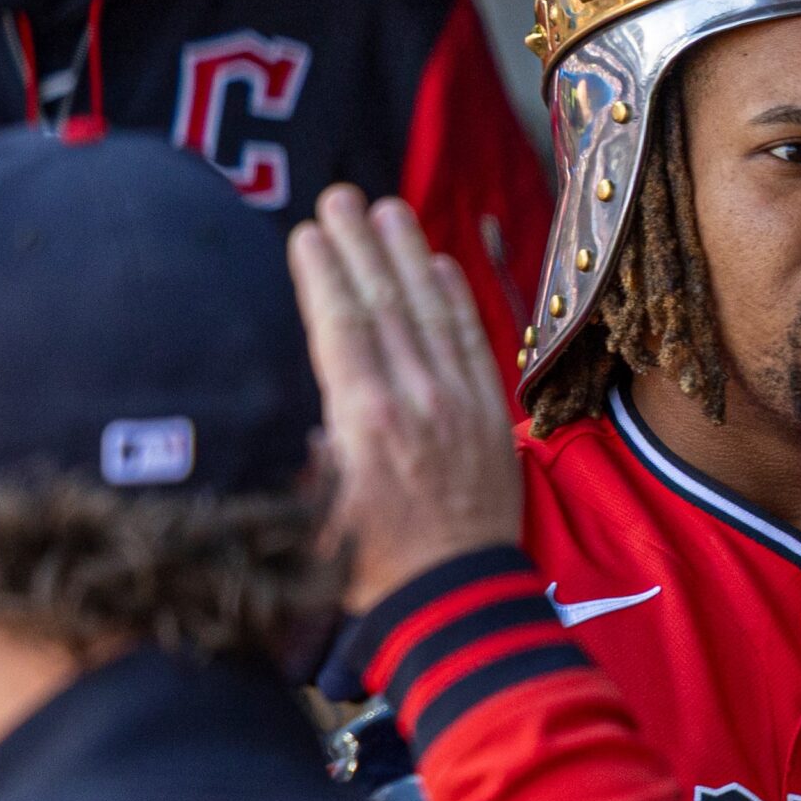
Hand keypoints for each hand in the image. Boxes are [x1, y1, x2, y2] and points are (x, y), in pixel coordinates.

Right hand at [288, 185, 521, 612]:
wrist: (454, 605)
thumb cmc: (369, 572)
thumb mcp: (314, 516)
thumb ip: (311, 456)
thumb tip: (313, 416)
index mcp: (363, 422)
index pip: (340, 325)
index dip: (324, 273)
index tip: (309, 231)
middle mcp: (416, 400)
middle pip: (386, 304)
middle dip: (361, 245)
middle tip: (342, 195)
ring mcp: (460, 405)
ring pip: (432, 312)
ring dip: (409, 256)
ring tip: (390, 209)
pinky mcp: (491, 419)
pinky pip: (473, 343)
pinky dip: (457, 299)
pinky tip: (441, 264)